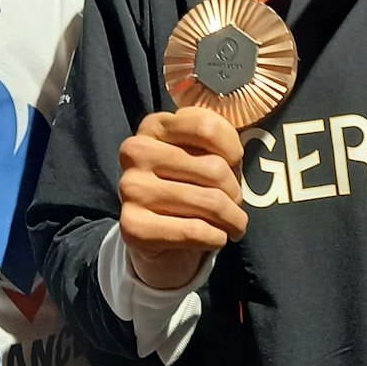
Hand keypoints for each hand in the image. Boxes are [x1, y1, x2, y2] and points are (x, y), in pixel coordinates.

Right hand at [117, 108, 248, 290]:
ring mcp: (130, 189)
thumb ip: (219, 140)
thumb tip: (233, 154)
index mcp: (154, 126)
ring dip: (233, 220)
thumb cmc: (192, 187)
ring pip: (209, 202)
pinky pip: (194, 232)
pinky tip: (215, 238)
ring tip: (232, 225)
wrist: (163, 238)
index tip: (234, 165)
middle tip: (234, 205)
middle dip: (236, 193)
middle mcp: (135, 152)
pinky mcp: (131, 227)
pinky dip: (217, 239)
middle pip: (214, 169)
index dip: (233, 151)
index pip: (207, 128)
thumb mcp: (207, 154)